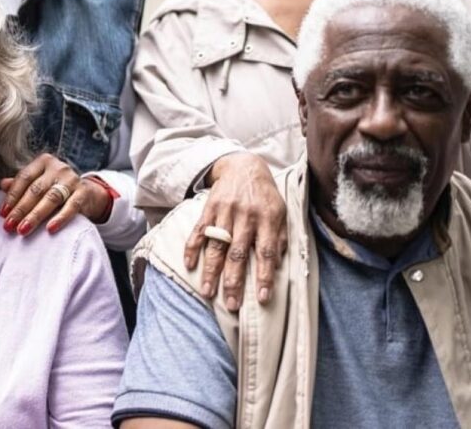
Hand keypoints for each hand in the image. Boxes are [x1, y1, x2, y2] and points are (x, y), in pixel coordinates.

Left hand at [0, 153, 111, 235]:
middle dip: (20, 209)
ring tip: (23, 230)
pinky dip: (60, 218)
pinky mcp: (83, 193)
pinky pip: (71, 207)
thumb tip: (1, 184)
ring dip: (35, 216)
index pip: (24, 178)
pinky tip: (50, 229)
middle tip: (9, 226)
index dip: (12, 196)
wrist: (86, 193)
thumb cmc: (55, 187)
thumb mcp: (38, 182)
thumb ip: (21, 184)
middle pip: (36, 189)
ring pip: (51, 198)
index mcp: (43, 162)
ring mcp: (72, 179)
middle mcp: (58, 168)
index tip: (3, 213)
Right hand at [185, 152, 287, 311]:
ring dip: (211, 270)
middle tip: (231, 305)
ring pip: (217, 245)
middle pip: (238, 253)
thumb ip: (280, 238)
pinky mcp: (209, 209)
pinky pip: (198, 231)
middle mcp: (245, 217)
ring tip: (207, 292)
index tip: (262, 299)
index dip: (264, 276)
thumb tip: (277, 265)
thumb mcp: (281, 213)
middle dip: (234, 281)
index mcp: (267, 219)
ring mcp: (225, 213)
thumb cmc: (265, 196)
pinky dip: (192, 248)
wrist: (244, 167)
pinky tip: (189, 265)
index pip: (266, 252)